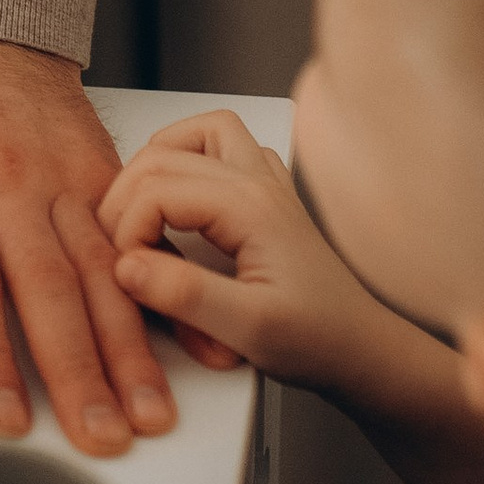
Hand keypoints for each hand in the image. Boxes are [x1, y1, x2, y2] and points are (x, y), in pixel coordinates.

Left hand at [0, 27, 173, 454]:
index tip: (2, 415)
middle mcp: (5, 178)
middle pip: (46, 286)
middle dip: (76, 370)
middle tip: (100, 437)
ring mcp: (62, 177)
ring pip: (103, 272)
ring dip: (130, 350)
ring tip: (147, 415)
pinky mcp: (106, 176)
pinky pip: (142, 244)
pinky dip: (173, 297)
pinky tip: (198, 348)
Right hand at [101, 109, 439, 402]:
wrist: (363, 350)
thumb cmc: (317, 341)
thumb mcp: (247, 329)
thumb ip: (184, 295)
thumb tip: (126, 267)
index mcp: (249, 206)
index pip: (155, 188)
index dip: (125, 230)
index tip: (126, 276)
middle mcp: (258, 182)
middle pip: (164, 152)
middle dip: (126, 198)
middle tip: (121, 251)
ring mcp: (266, 185)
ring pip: (200, 133)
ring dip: (160, 162)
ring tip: (141, 212)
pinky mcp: (268, 199)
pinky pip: (224, 151)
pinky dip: (192, 164)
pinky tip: (184, 208)